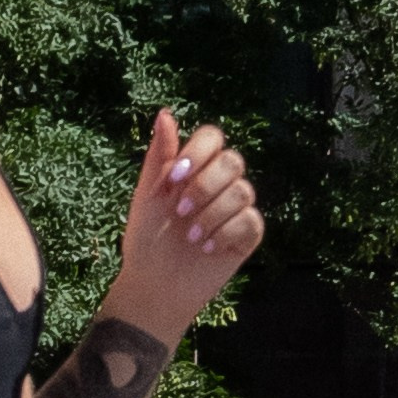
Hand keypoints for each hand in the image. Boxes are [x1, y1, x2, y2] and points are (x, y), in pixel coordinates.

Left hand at [119, 109, 262, 329]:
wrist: (153, 284)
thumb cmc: (146, 238)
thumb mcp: (147, 194)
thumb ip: (160, 155)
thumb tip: (165, 113)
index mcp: (196, 167)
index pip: (213, 137)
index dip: (198, 152)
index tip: (173, 179)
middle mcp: (220, 183)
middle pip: (233, 161)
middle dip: (203, 187)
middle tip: (180, 211)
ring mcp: (237, 208)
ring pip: (243, 191)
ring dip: (211, 214)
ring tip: (190, 237)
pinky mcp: (248, 234)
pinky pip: (250, 220)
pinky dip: (224, 233)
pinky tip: (206, 248)